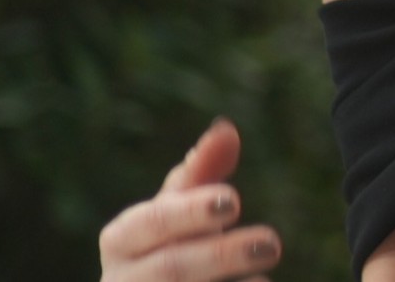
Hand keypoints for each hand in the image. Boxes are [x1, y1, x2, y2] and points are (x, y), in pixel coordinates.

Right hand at [97, 117, 280, 280]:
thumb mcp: (181, 213)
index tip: (233, 200)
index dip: (189, 211)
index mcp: (121, 241)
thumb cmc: (170, 248)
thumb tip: (226, 128)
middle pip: (170, 268)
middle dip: (222, 254)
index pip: (150, 221)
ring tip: (265, 277)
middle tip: (272, 242)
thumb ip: (202, 175)